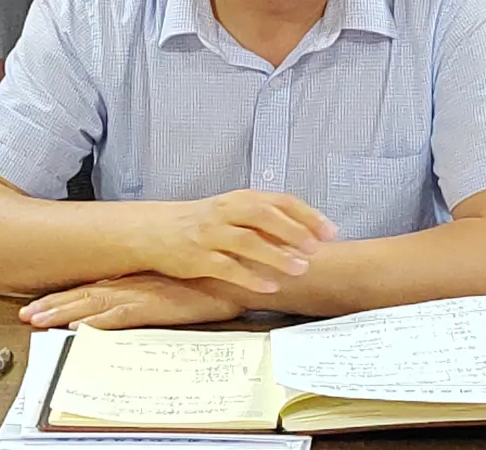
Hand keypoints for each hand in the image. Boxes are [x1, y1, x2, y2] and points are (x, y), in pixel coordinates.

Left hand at [18, 274, 243, 329]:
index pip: (93, 285)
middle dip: (53, 304)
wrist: (238, 274)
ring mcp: (143, 294)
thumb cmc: (212, 278)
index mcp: (138, 276)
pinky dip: (97, 322)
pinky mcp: (155, 307)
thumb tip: (140, 296)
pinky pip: (119, 316)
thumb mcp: (178, 280)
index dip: (64, 294)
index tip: (39, 300)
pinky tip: (79, 328)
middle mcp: (134, 282)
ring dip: (64, 313)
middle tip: (26, 313)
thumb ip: (156, 288)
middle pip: (85, 293)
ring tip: (38, 320)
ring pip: (93, 304)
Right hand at [144, 190, 336, 294]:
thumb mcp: (233, 211)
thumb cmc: (203, 223)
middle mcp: (226, 212)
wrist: (154, 230)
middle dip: (294, 231)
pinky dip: (250, 277)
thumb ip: (264, 218)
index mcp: (240, 198)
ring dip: (276, 255)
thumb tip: (306, 233)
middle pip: (265, 215)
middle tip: (317, 248)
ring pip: (248, 241)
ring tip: (300, 268)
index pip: (279, 201)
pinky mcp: (198, 258)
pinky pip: (227, 267)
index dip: (307, 215)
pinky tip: (270, 286)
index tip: (330, 231)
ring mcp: (211, 234)